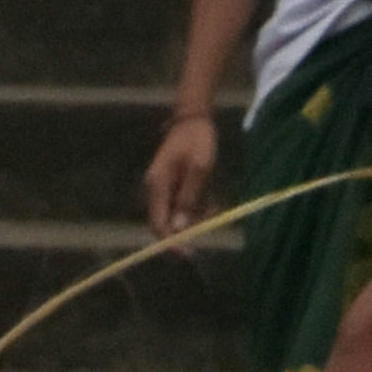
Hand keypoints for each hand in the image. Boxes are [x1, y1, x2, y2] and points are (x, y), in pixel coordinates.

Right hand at [143, 109, 219, 239]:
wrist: (195, 118)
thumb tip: (179, 228)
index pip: (158, 224)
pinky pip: (185, 205)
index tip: (189, 253)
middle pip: (168, 223)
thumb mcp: (199, 168)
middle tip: (211, 218)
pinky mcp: (174, 185)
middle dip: (190, 226)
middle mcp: (157, 189)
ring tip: (215, 202)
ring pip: (179, 215)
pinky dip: (199, 205)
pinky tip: (212, 196)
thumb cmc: (197, 140)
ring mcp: (165, 188)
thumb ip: (188, 198)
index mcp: (158, 185)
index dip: (171, 242)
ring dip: (198, 215)